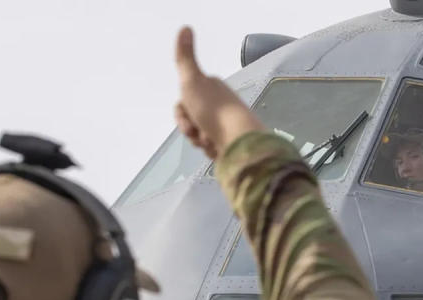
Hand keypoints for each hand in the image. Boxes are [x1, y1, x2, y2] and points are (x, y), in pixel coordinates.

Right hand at [174, 27, 263, 158]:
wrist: (240, 142)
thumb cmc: (214, 111)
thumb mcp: (193, 81)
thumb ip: (184, 57)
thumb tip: (185, 26)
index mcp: (212, 88)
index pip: (184, 103)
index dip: (181, 115)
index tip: (189, 118)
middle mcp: (219, 103)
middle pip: (191, 120)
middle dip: (191, 130)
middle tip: (199, 134)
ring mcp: (225, 123)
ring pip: (199, 135)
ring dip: (200, 141)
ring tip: (211, 142)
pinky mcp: (230, 141)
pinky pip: (211, 147)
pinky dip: (211, 150)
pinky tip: (218, 150)